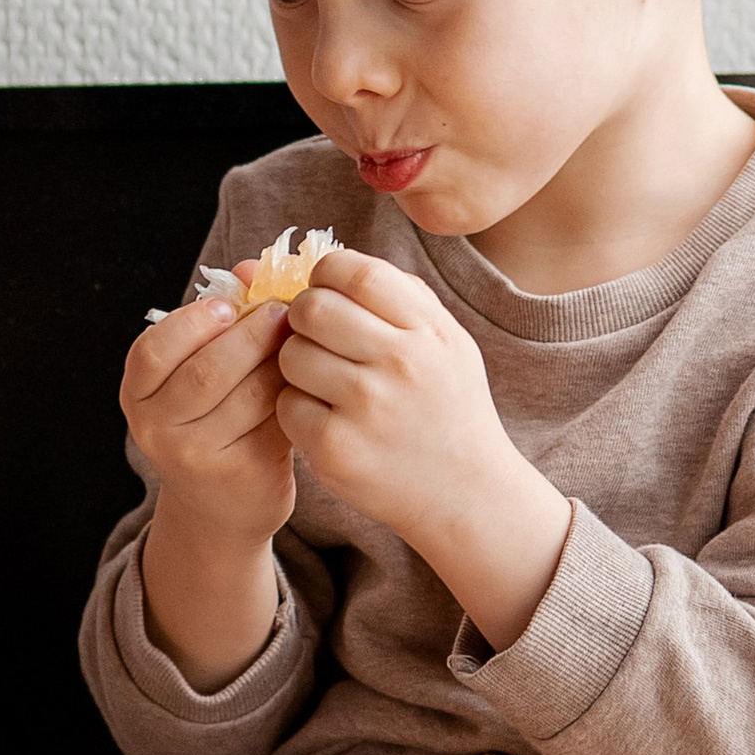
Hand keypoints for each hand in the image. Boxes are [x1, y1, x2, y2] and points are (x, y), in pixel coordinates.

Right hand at [119, 290, 296, 542]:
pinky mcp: (242, 475)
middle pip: (206, 371)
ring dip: (279, 359)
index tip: (228, 304)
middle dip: (250, 333)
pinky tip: (307, 376)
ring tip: (300, 338)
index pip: (153, 351)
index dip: (192, 321)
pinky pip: (275, 419)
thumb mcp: (201, 369)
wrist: (225, 501)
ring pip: (247, 395)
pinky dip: (294, 391)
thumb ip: (222, 319)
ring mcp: (197, 459)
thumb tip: (253, 266)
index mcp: (138, 396)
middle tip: (281, 310)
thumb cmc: (216, 418)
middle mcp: (157, 431)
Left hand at [279, 251, 573, 652]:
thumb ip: (397, 296)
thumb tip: (320, 261)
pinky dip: (296, 410)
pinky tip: (324, 420)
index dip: (326, 275)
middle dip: (301, 318)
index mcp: (428, 330)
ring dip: (296, 365)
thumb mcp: (446, 342)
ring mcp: (367, 407)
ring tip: (323, 383)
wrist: (467, 493)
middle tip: (314, 337)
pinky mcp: (337, 449)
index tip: (325, 291)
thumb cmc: (446, 408)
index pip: (355, 271)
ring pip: (291, 356)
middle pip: (311, 308)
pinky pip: (287, 405)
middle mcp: (401, 363)